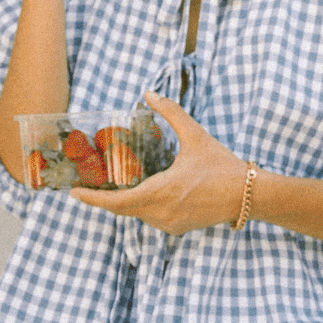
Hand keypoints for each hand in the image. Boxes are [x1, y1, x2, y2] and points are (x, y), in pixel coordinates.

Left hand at [71, 93, 247, 234]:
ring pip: (136, 214)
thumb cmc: (222, 166)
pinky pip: (150, 218)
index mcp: (162, 192)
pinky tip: (142, 192)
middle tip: (87, 185)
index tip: (74, 193)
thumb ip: (170, 113)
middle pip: (122, 209)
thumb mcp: (196, 136)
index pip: (117, 203)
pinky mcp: (177, 229)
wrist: (249, 195)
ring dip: (124, 202)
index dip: (93, 199)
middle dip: (103, 198)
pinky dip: (141, 206)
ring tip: (111, 186)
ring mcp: (169, 225)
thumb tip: (149, 93)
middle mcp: (162, 213)